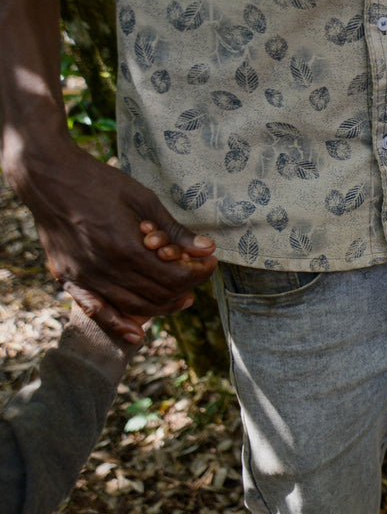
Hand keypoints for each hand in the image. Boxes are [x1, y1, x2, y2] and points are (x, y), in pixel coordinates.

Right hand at [13, 143, 216, 339]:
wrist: (50, 179)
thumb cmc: (99, 183)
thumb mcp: (144, 200)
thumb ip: (175, 230)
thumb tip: (207, 249)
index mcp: (128, 249)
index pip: (175, 277)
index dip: (199, 274)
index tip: (209, 262)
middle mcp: (107, 269)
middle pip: (158, 295)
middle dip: (185, 288)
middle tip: (196, 274)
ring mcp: (87, 277)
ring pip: (134, 307)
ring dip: (162, 306)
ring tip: (181, 297)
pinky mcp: (70, 279)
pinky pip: (96, 311)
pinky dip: (118, 325)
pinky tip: (136, 335)